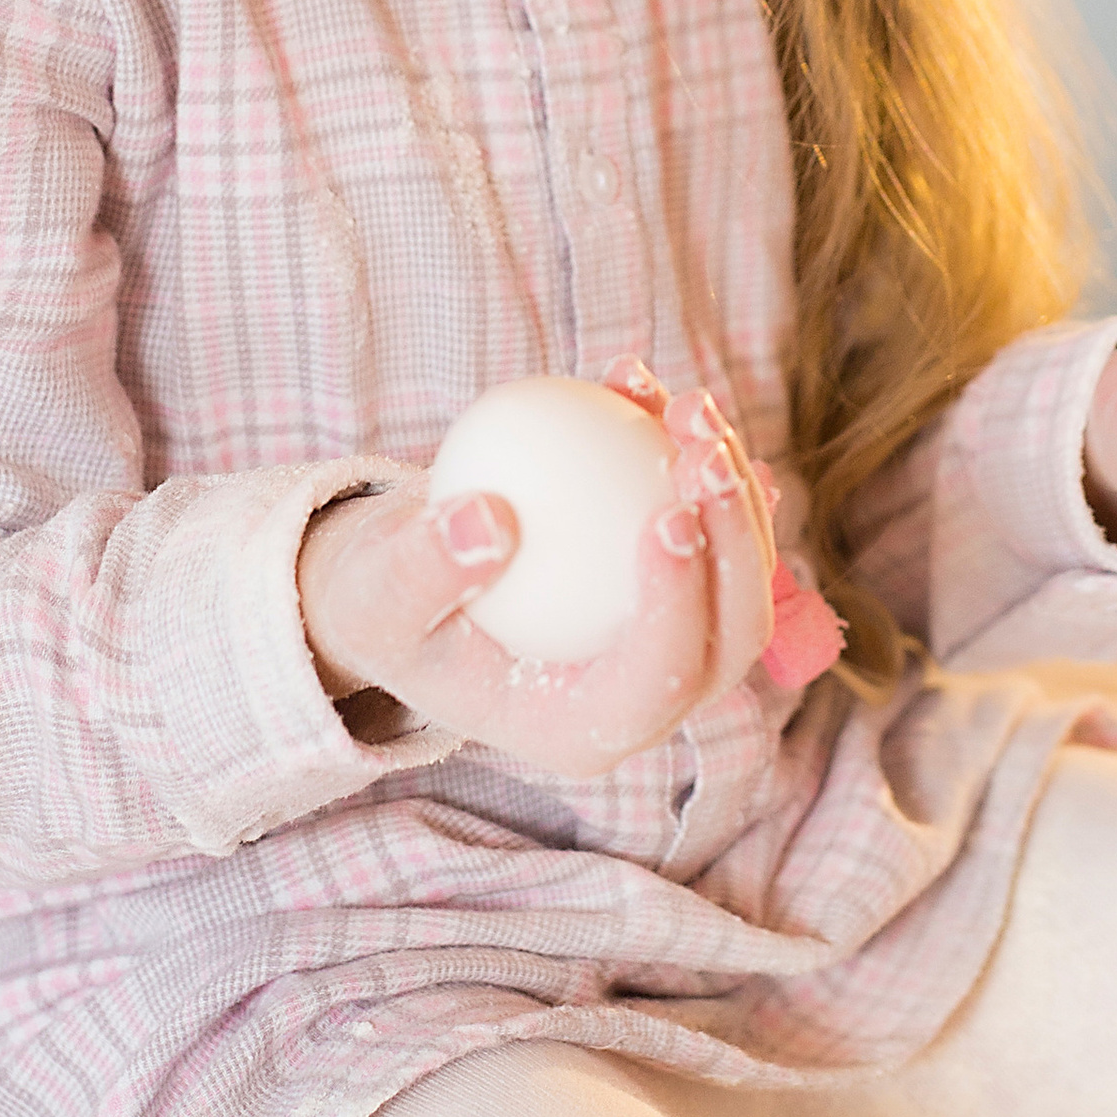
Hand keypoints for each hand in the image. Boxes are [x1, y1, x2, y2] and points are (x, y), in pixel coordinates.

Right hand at [297, 362, 778, 776]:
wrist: (401, 582)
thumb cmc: (382, 603)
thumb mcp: (374, 593)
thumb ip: (421, 569)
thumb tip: (491, 520)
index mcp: (580, 731)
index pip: (658, 683)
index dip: (681, 605)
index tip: (667, 513)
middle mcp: (641, 697)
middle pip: (731, 635)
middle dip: (739, 540)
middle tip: (702, 447)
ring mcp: (667, 640)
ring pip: (742, 574)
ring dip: (733, 483)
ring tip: (685, 402)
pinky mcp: (671, 580)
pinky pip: (705, 517)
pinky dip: (688, 451)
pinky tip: (647, 384)